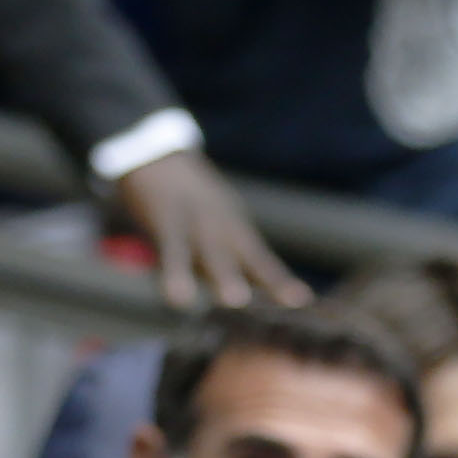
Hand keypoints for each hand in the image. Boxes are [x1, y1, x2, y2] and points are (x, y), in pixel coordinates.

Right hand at [111, 149, 307, 313]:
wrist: (154, 156)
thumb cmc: (185, 203)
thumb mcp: (211, 227)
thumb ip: (224, 259)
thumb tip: (241, 296)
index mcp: (234, 231)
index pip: (262, 261)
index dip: (280, 282)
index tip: (303, 301)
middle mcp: (221, 227)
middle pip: (246, 257)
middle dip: (267, 279)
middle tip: (289, 302)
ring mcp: (195, 222)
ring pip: (212, 253)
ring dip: (225, 276)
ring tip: (236, 300)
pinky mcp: (165, 221)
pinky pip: (171, 250)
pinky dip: (174, 273)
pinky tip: (176, 299)